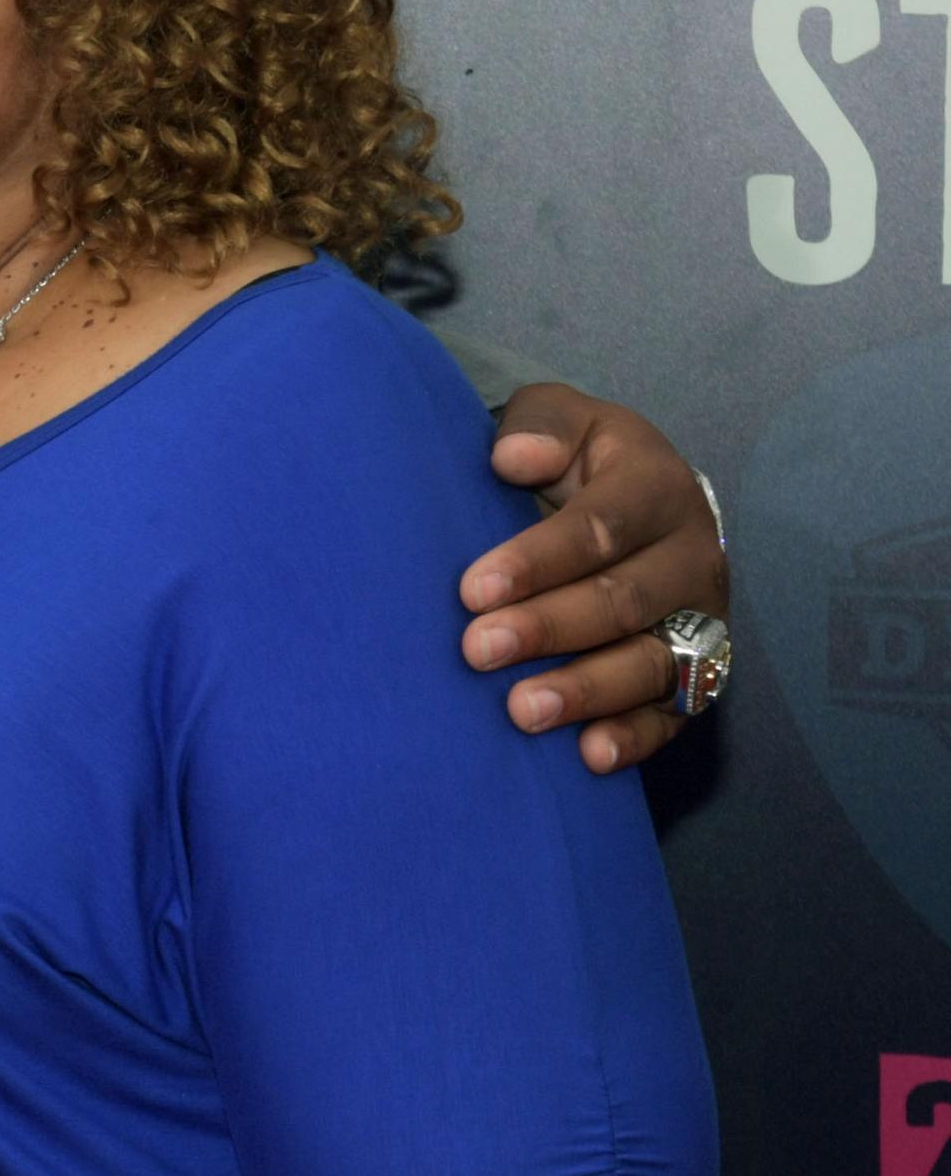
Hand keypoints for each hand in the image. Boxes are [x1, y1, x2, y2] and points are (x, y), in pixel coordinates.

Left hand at [462, 384, 729, 774]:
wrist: (635, 498)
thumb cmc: (578, 460)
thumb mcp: (560, 419)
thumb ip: (539, 425)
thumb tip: (514, 457)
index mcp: (658, 489)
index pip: (599, 528)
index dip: (537, 560)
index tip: (471, 588)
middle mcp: (693, 558)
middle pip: (623, 600)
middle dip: (548, 627)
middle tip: (477, 650)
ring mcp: (704, 620)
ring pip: (652, 662)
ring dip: (587, 690)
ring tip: (521, 711)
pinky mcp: (702, 671)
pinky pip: (675, 712)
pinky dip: (635, 737)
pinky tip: (588, 756)